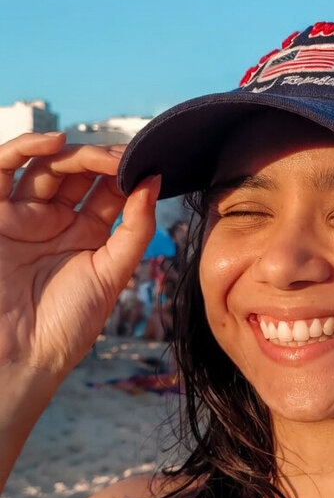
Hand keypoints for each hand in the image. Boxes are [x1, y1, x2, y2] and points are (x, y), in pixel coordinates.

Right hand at [0, 132, 158, 377]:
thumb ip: (135, 228)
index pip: (109, 191)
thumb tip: (154, 183)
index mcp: (87, 235)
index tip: (151, 163)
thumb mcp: (112, 273)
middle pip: (80, 173)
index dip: (128, 174)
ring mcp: (25, 215)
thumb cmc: (67, 323)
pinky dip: (25, 147)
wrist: (21, 355)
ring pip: (48, 166)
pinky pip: (3, 168)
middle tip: (129, 157)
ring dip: (77, 153)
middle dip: (106, 160)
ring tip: (105, 157)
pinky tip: (54, 142)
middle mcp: (56, 221)